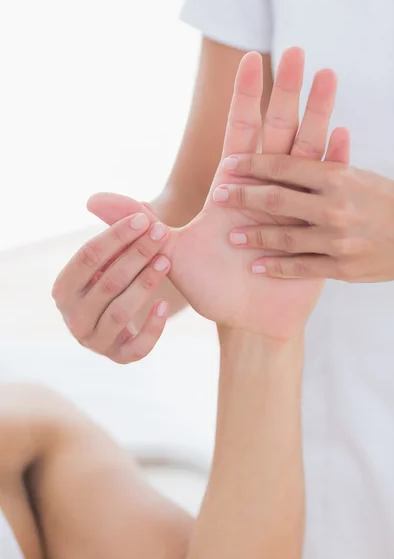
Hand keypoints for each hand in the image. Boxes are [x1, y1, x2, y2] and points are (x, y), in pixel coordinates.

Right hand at [52, 212, 170, 363]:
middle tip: (162, 234)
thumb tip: (106, 200)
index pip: (87, 257)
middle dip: (136, 254)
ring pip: (121, 312)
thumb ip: (115, 233)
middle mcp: (73, 318)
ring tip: (165, 261)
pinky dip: (152, 328)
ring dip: (145, 284)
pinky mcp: (118, 357)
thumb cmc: (112, 281)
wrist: (120, 323)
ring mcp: (94, 341)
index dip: (116, 236)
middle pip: (107, 282)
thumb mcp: (110, 259)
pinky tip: (166, 305)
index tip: (143, 218)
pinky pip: (136, 348)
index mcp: (63, 289)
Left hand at [89, 48, 349, 341]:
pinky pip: (324, 191)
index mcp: (233, 186)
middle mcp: (265, 189)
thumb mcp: (169, 249)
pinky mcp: (314, 229)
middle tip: (299, 52)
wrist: (244, 320)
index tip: (250, 57)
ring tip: (327, 77)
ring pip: (307, 152)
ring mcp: (293, 205)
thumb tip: (90, 199)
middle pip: (278, 131)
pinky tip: (341, 133)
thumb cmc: (210, 286)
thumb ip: (137, 219)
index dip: (245, 96)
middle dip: (288, 92)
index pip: (241, 131)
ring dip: (317, 115)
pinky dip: (335, 162)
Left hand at [220, 155, 393, 281]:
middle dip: (242, 197)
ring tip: (231, 236)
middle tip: (218, 196)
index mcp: (337, 177)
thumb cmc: (386, 202)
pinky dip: (277, 267)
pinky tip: (257, 266)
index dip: (252, 165)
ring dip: (254, 237)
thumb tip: (285, 156)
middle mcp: (334, 207)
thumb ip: (323, 170)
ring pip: (285, 237)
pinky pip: (301, 268)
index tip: (229, 166)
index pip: (284, 166)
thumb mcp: (357, 177)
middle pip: (276, 200)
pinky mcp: (342, 267)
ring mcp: (338, 239)